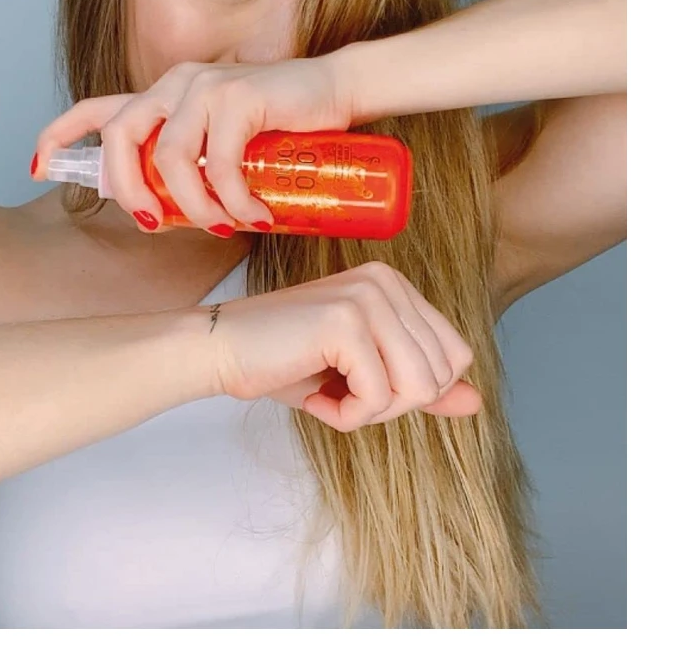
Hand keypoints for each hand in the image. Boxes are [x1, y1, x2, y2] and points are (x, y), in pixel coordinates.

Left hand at [33, 55, 353, 231]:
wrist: (338, 93)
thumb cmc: (282, 126)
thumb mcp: (226, 145)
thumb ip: (195, 166)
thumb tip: (173, 217)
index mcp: (165, 94)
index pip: (98, 107)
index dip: (60, 136)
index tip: (37, 167)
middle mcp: (176, 83)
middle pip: (120, 136)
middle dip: (127, 189)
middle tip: (153, 224)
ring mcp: (204, 86)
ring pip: (168, 157)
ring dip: (191, 206)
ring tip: (223, 225)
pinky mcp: (237, 96)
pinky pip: (217, 163)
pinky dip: (232, 200)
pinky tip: (254, 216)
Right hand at [206, 260, 480, 431]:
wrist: (221, 350)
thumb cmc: (285, 361)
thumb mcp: (363, 375)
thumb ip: (419, 383)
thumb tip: (476, 404)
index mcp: (395, 285)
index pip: (454, 355)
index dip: (412, 390)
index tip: (362, 383)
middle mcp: (387, 282)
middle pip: (440, 375)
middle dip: (391, 404)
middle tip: (341, 391)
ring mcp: (368, 296)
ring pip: (418, 388)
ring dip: (371, 411)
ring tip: (330, 393)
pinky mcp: (346, 320)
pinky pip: (378, 397)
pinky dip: (347, 415)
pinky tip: (314, 396)